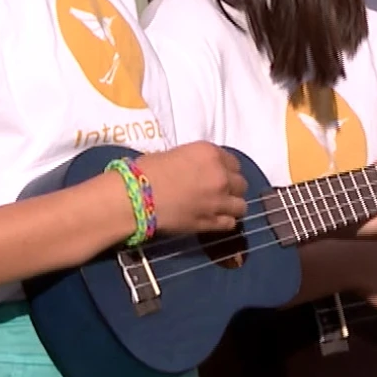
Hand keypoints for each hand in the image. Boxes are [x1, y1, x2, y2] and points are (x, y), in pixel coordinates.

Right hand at [132, 142, 247, 234]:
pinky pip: (230, 223)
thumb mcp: (176, 154)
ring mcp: (218, 201)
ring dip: (232, 206)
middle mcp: (221, 175)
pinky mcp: (211, 222)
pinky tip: (215, 220)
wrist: (135, 198)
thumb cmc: (146, 171)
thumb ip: (196, 162)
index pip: (233, 162)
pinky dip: (225, 222)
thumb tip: (199, 170)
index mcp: (211, 153)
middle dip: (231, 187)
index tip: (218, 175)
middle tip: (218, 192)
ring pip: (241, 206)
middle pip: (241, 183)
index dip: (226, 170)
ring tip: (220, 208)